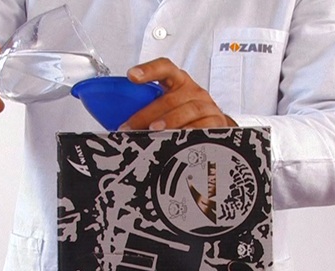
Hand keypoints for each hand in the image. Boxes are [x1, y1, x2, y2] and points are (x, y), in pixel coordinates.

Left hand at [120, 58, 236, 130]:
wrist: (216, 125)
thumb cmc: (187, 114)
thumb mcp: (169, 104)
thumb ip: (148, 108)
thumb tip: (119, 122)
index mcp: (178, 81)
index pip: (165, 68)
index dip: (149, 70)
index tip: (132, 75)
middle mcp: (193, 90)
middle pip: (170, 98)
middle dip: (147, 113)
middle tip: (131, 126)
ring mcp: (206, 106)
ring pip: (187, 110)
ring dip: (168, 121)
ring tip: (153, 130)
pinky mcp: (215, 121)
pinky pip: (202, 126)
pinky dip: (189, 132)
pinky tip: (178, 138)